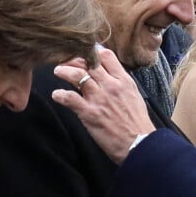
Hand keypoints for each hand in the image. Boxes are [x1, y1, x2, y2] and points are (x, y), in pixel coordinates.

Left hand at [52, 47, 154, 162]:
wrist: (139, 144)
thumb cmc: (137, 123)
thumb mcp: (134, 96)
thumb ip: (121, 84)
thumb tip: (108, 76)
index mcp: (124, 80)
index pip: (106, 56)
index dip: (93, 52)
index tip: (84, 54)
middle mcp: (111, 85)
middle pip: (88, 62)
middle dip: (74, 59)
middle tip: (65, 61)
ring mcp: (99, 98)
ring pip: (77, 75)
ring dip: (64, 71)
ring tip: (58, 71)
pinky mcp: (89, 113)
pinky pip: (69, 98)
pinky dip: (59, 95)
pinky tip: (56, 95)